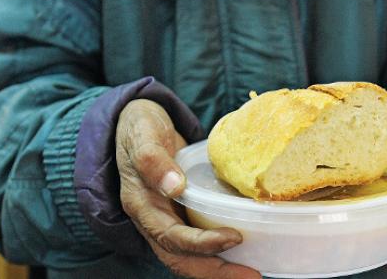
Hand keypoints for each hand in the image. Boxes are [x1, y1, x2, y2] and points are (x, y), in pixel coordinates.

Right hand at [116, 99, 260, 278]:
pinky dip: (216, 252)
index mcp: (141, 205)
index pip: (172, 237)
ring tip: (252, 272)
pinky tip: (242, 250)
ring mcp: (164, 219)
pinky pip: (195, 242)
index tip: (235, 237)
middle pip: (181, 259)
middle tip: (253, 275)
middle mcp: (152, 219)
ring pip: (188, 257)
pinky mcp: (178, 214)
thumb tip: (174, 186)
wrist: (134, 123)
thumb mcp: (142, 133)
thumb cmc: (139, 126)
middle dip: (216, 272)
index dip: (203, 243)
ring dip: (218, 269)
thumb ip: (153, 159)